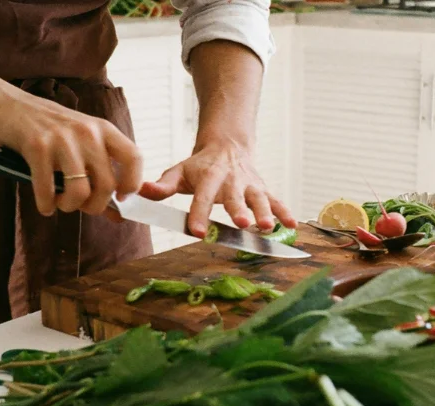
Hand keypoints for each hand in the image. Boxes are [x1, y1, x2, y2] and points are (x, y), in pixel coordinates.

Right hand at [0, 91, 142, 216]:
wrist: (5, 105)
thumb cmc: (46, 129)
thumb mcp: (79, 140)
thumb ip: (98, 171)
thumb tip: (118, 215)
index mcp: (103, 129)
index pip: (134, 158)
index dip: (132, 184)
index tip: (120, 198)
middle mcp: (87, 132)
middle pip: (107, 185)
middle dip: (95, 206)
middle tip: (81, 206)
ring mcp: (62, 139)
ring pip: (80, 192)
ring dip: (70, 206)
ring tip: (61, 203)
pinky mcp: (37, 147)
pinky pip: (48, 191)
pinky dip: (46, 205)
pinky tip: (44, 204)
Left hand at [139, 136, 296, 237]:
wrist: (228, 145)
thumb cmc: (200, 165)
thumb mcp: (179, 171)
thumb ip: (163, 185)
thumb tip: (141, 192)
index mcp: (208, 177)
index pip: (202, 198)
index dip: (199, 214)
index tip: (197, 232)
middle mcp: (231, 180)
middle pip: (235, 197)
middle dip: (239, 211)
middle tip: (242, 224)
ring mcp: (250, 184)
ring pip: (260, 198)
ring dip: (265, 212)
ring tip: (268, 227)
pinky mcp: (263, 189)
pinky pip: (276, 200)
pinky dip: (285, 212)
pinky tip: (293, 226)